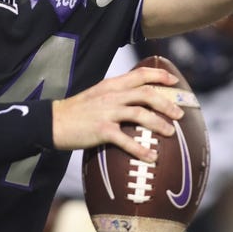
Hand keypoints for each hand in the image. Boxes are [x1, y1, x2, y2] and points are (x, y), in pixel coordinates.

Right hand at [52, 67, 180, 162]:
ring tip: (170, 133)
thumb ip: (115, 94)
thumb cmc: (77, 111)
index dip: (159, 75)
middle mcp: (111, 95)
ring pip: (140, 114)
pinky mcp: (101, 130)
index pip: (140, 74)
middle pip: (146, 93)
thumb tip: (135, 99)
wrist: (53, 122)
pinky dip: (141, 149)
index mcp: (111, 85)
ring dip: (159, 124)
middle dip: (166, 103)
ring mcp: (107, 112)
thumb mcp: (97, 95)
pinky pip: (126, 140)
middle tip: (179, 114)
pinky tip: (151, 157)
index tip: (174, 81)